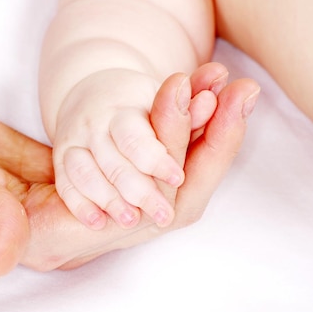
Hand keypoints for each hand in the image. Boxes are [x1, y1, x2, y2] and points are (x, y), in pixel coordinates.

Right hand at [0, 69, 255, 274]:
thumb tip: (5, 256)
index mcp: (49, 239)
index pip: (142, 217)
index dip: (181, 167)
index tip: (204, 109)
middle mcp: (74, 225)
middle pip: (163, 195)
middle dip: (204, 145)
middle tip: (232, 90)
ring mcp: (78, 195)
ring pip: (153, 171)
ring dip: (189, 129)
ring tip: (217, 80)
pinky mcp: (75, 167)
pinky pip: (130, 149)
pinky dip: (158, 121)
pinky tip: (178, 87)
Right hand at [50, 63, 226, 229]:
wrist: (89, 100)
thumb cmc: (138, 106)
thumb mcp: (165, 101)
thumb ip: (200, 104)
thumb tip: (250, 89)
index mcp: (125, 106)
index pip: (138, 136)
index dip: (156, 158)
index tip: (177, 178)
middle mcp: (97, 122)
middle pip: (115, 160)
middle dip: (140, 188)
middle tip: (164, 216)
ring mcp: (75, 140)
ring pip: (85, 173)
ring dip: (110, 198)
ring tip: (132, 220)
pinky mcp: (62, 157)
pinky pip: (66, 182)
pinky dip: (79, 202)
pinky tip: (97, 221)